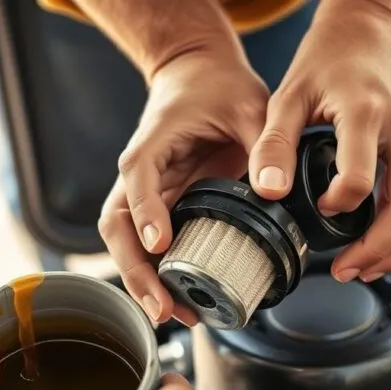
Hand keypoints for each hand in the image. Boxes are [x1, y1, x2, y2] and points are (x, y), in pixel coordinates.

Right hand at [99, 47, 269, 325]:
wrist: (198, 73)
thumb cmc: (217, 86)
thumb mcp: (249, 106)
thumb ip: (262, 143)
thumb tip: (273, 187)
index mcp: (153, 145)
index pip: (138, 181)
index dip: (147, 214)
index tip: (160, 245)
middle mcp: (139, 174)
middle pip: (117, 226)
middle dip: (135, 269)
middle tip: (162, 306)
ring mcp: (145, 194)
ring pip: (125, 243)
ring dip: (141, 280)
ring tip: (171, 314)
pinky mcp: (158, 207)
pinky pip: (146, 246)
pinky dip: (157, 275)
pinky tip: (180, 301)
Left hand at [248, 0, 390, 282]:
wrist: (372, 26)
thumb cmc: (329, 59)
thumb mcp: (289, 95)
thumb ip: (273, 144)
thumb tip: (268, 190)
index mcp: (368, 114)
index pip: (360, 182)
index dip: (337, 208)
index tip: (318, 212)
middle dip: (377, 251)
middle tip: (346, 270)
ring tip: (368, 268)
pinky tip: (388, 246)